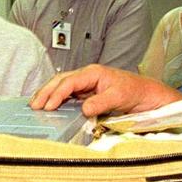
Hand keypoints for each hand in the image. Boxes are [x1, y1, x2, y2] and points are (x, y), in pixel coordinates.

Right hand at [30, 64, 181, 116]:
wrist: (147, 95)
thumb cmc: (135, 91)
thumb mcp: (119, 97)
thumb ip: (100, 102)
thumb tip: (83, 109)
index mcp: (92, 72)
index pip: (69, 82)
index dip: (56, 94)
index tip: (48, 106)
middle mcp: (87, 76)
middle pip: (60, 81)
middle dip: (45, 92)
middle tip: (33, 105)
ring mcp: (87, 84)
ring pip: (62, 86)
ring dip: (48, 94)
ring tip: (35, 105)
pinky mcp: (88, 93)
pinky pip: (68, 94)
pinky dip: (56, 99)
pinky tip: (50, 106)